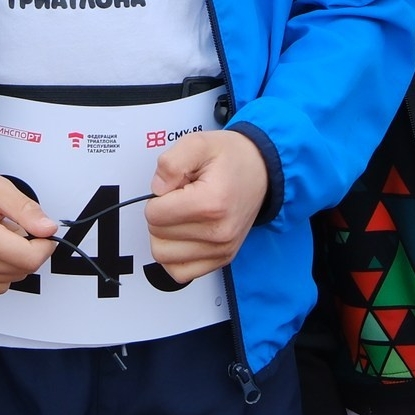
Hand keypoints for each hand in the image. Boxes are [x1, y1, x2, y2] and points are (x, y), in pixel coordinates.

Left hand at [143, 129, 268, 282]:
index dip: (157, 197)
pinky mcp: (222, 259)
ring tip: (184, 215)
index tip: (176, 187)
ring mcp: (222, 249)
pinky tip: (184, 234)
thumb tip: (156, 189)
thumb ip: (170, 162)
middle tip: (182, 198)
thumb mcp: (198, 143)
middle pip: (157, 235)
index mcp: (211, 203)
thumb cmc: (230, 158)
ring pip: (163, 256)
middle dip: (161, 214)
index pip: (154, 215)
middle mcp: (219, 232)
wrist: (261, 170)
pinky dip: (174, 255)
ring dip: (165, 235)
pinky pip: (180, 272)